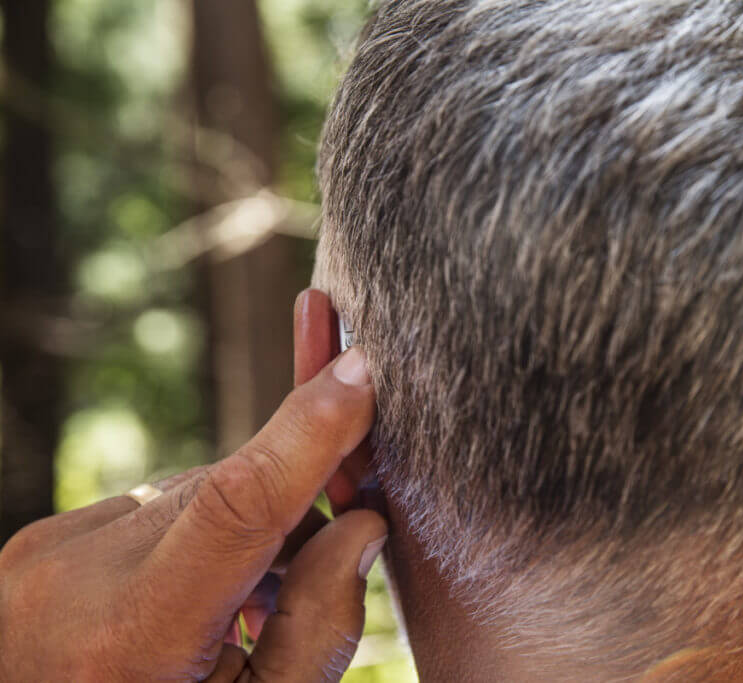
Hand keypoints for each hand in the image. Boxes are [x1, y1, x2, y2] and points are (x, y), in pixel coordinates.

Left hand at [0, 347, 386, 681]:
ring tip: (240, 612)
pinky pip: (149, 509)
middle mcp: (74, 577)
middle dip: (295, 509)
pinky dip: (192, 537)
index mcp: (133, 636)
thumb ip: (319, 627)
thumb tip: (361, 524)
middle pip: (229, 493)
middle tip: (327, 556)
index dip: (308, 431)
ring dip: (240, 530)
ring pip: (193, 495)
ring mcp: (47, 552)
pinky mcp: (41, 540)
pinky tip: (193, 600)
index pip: (238, 502)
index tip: (358, 371)